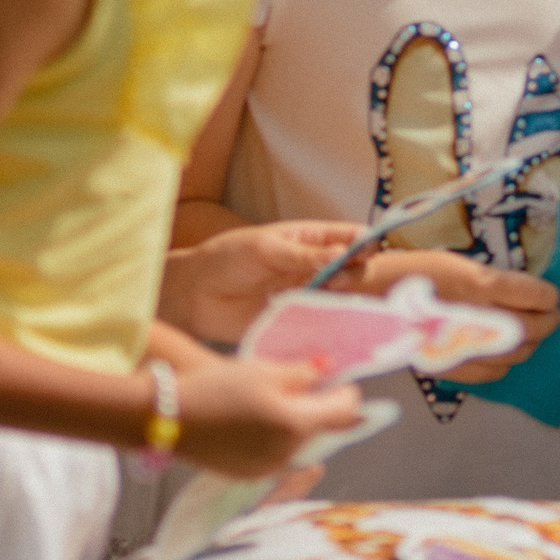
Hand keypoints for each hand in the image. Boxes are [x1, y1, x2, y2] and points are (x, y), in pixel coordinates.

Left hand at [161, 220, 366, 344]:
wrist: (194, 294)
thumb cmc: (226, 259)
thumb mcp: (265, 248)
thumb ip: (303, 254)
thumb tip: (343, 254)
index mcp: (309, 239)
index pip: (351, 237)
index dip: (365, 242)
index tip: (364, 251)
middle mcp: (314, 266)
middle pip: (356, 267)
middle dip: (357, 271)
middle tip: (335, 278)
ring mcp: (307, 294)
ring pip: (344, 296)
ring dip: (344, 297)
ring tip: (324, 297)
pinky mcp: (297, 320)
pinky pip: (323, 322)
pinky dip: (331, 322)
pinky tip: (326, 322)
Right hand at [167, 356, 362, 477]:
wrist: (167, 417)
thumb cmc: (216, 387)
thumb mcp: (265, 370)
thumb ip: (304, 372)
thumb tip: (328, 369)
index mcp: (296, 425)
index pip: (344, 411)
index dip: (346, 392)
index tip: (339, 381)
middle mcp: (287, 454)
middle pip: (321, 429)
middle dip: (318, 407)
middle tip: (302, 385)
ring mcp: (267, 469)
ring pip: (298, 444)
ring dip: (296, 424)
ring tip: (272, 400)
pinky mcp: (247, 475)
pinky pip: (276, 456)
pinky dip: (275, 438)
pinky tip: (254, 420)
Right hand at [345, 249, 559, 381]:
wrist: (367, 298)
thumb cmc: (411, 271)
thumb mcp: (454, 262)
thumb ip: (489, 280)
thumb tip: (524, 292)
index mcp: (474, 283)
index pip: (530, 294)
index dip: (547, 296)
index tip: (552, 295)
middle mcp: (471, 315)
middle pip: (528, 328)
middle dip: (547, 322)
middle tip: (553, 315)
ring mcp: (460, 346)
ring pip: (513, 354)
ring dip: (530, 344)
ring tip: (533, 333)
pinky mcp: (449, 367)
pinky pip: (490, 373)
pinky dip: (505, 364)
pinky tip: (504, 353)